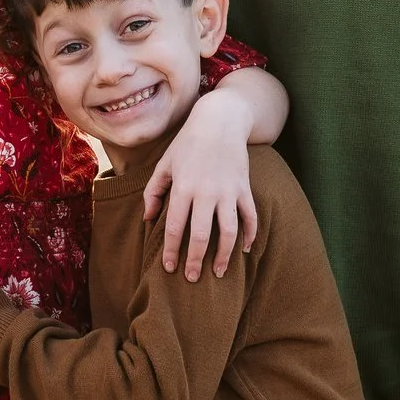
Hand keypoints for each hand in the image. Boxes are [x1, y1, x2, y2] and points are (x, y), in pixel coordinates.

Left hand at [144, 90, 259, 279]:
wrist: (220, 121)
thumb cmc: (187, 144)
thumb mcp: (165, 164)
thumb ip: (153, 192)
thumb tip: (148, 219)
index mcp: (183, 187)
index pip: (176, 227)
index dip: (172, 251)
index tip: (170, 268)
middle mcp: (206, 192)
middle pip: (201, 235)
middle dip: (196, 261)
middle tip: (192, 279)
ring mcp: (228, 191)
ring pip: (229, 231)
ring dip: (224, 255)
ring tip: (219, 272)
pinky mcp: (244, 188)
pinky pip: (250, 216)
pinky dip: (250, 235)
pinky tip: (245, 250)